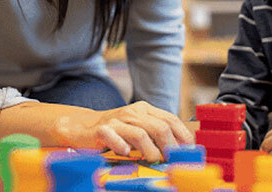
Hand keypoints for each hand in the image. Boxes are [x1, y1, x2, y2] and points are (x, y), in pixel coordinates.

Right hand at [53, 101, 193, 162]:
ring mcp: (117, 121)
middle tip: (172, 160)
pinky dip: (121, 146)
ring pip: (141, 134)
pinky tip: (126, 153)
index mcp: (145, 110)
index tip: (189, 150)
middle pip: (159, 127)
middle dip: (170, 146)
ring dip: (151, 151)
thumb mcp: (139, 128)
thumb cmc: (116, 130)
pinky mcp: (101, 130)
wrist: (82, 126)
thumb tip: (179, 148)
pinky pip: (113, 137)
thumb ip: (156, 134)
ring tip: (153, 160)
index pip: (170, 119)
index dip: (182, 135)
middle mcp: (133, 112)